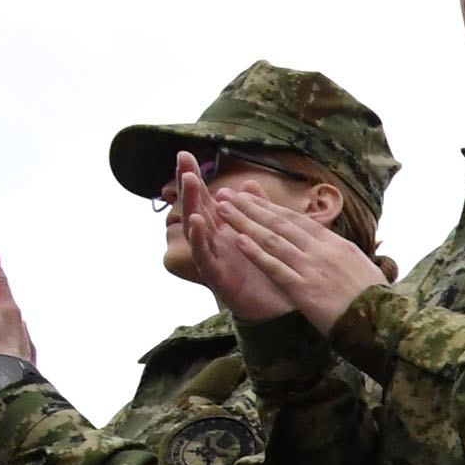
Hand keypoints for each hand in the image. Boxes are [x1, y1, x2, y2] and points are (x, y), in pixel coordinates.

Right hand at [173, 160, 295, 319]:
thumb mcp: (264, 237)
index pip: (205, 199)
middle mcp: (214, 243)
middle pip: (196, 209)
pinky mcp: (217, 277)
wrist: (281, 310)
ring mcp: (213, 259)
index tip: (185, 153)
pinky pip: (205, 256)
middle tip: (183, 162)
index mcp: (224, 231)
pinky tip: (197, 221)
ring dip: (191, 205)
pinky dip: (200, 239)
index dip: (195, 178)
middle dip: (188, 186)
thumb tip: (247, 184)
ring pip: (196, 230)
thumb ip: (256, 211)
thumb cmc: (269, 273)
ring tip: (188, 183)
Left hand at [199, 180, 382, 333]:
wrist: (389, 325)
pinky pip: (275, 268)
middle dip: (251, 208)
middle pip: (280, 224)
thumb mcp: (365, 271)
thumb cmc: (378, 303)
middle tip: (227, 194)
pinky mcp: (305, 290)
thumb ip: (344, 257)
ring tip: (222, 210)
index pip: (298, 220)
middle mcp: (323, 251)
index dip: (271, 207)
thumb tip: (338, 250)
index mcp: (338, 245)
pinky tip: (237, 241)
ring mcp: (313, 269)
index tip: (251, 197)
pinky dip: (256, 253)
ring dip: (245, 223)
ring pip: (272, 240)